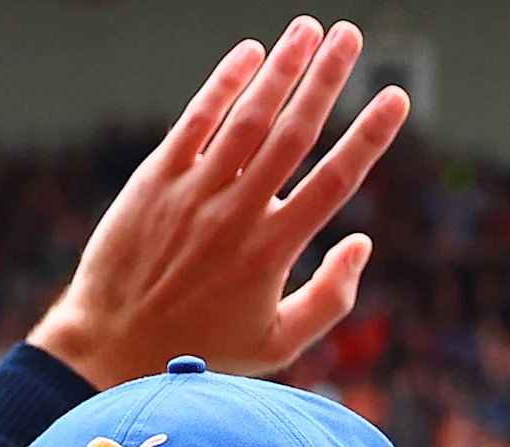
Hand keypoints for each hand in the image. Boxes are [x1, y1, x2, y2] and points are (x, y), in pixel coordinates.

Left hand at [28, 18, 410, 386]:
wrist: (113, 345)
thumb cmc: (204, 351)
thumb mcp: (279, 345)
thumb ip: (330, 298)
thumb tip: (362, 244)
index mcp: (274, 251)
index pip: (335, 180)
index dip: (369, 135)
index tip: (396, 98)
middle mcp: (237, 213)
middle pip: (293, 133)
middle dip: (327, 79)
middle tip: (352, 36)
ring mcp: (194, 192)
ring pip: (247, 117)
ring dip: (281, 69)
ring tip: (307, 28)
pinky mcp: (155, 180)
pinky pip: (195, 121)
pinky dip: (223, 84)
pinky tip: (249, 53)